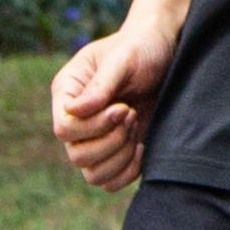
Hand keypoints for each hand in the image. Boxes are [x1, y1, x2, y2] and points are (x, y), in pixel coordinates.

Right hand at [50, 12, 177, 189]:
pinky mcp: (115, 152)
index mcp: (67, 93)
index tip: (124, 106)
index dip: (95, 126)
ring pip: (93, 174)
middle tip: (132, 114)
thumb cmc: (140, 48)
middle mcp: (76, 120)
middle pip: (77, 156)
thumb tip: (72, 111)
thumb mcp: (122, 59)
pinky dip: (128, 171)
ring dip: (121, 156)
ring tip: (136, 125)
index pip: (64, 128)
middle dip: (111, 140)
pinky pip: (110, 181)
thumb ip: (100, 85)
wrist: (164, 53)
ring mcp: (94, 139)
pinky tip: (144, 146)